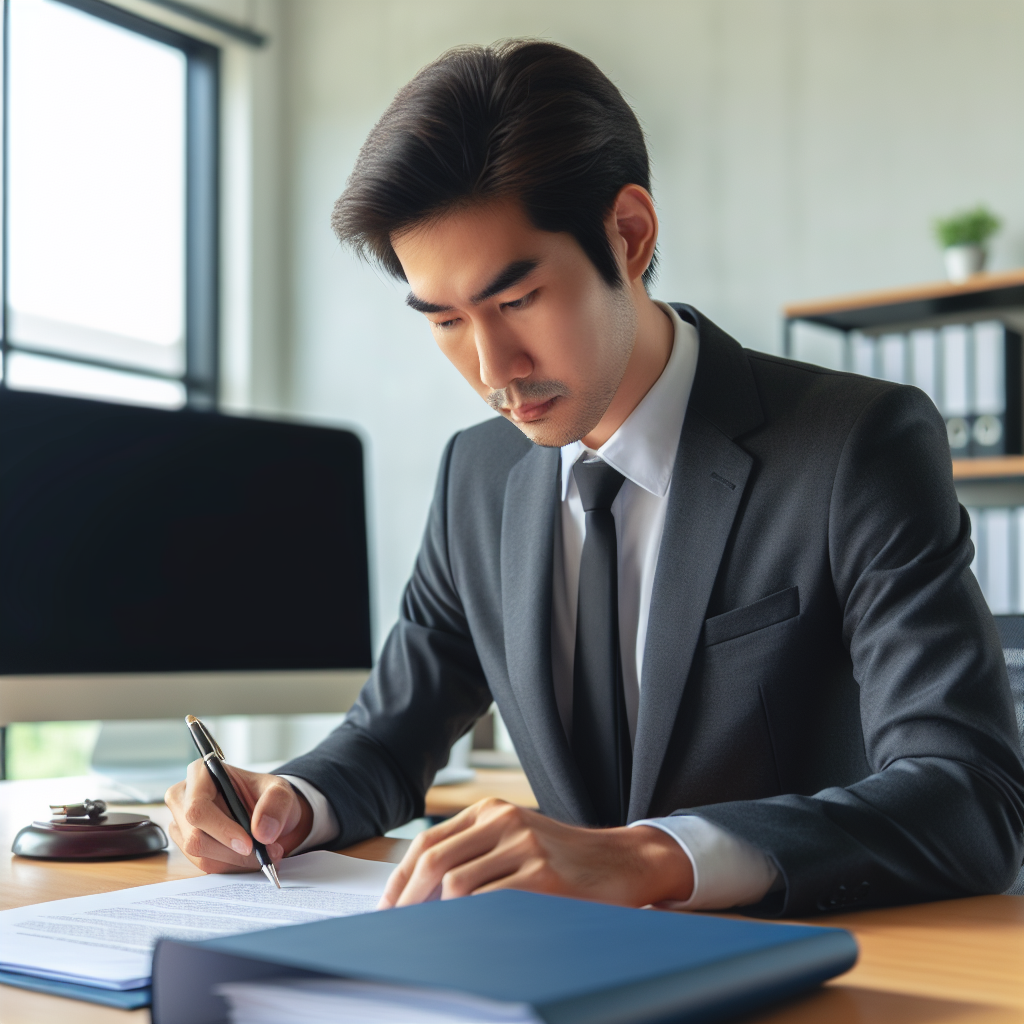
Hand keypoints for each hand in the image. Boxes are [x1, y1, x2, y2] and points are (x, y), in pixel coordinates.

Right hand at [165, 761, 312, 873]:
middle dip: (234, 852)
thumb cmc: (266, 796)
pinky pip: (206, 865)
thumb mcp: (280, 791)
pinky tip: (250, 858)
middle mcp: (183, 798)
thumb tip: (261, 832)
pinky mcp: (186, 845)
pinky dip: (233, 866)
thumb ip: (276, 803)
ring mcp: (181, 824)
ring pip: (201, 856)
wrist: (266, 813)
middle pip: (195, 837)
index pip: (198, 808)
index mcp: (200, 773)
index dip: (222, 830)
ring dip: (237, 861)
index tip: (249, 844)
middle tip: (267, 853)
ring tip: (265, 853)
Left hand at [379, 798, 693, 908]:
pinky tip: (467, 938)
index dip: (400, 880)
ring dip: (437, 917)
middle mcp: (503, 822)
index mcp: (491, 811)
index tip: (387, 909)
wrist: (622, 860)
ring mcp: (523, 847)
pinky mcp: (542, 878)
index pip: (427, 843)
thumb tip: (420, 894)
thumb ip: (474, 852)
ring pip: (456, 886)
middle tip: (397, 931)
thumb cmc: (564, 857)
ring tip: (432, 938)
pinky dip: (470, 924)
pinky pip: (489, 905)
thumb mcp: (516, 838)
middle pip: (433, 862)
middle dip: (407, 901)